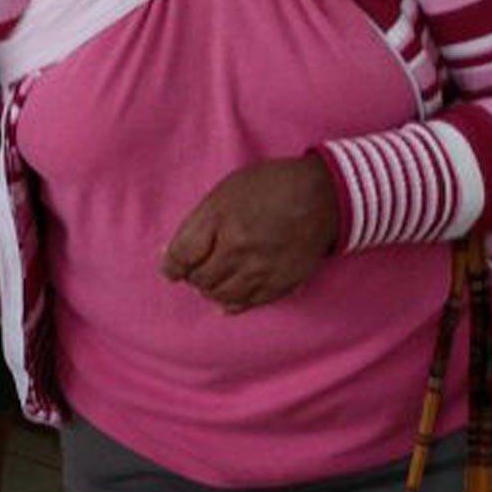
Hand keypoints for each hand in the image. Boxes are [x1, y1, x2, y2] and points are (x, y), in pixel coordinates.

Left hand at [161, 154, 339, 312]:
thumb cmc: (270, 187)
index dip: (171, 265)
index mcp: (222, 223)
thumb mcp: (225, 193)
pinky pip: (248, 304)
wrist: (324, 196)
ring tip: (216, 278)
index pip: (181, 257)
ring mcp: (262, 270)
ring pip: (221, 296)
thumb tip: (168, 255)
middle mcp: (241, 250)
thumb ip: (196, 224)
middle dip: (193, 275)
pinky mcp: (281, 284)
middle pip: (200, 280)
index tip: (172, 268)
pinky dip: (233, 301)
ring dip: (211, 289)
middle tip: (198, 268)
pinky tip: (231, 293)